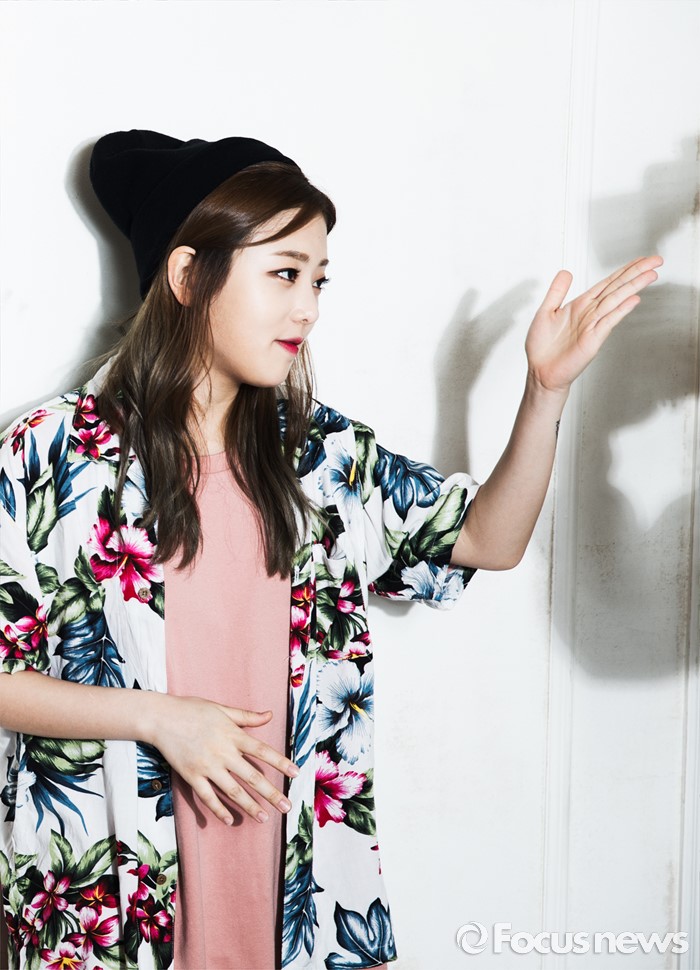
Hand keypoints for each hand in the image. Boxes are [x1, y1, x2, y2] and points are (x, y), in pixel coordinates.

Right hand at [149, 694, 297, 824]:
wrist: (161, 718)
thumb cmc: (192, 710)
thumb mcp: (222, 709)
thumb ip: (246, 716)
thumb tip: (269, 715)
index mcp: (233, 735)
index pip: (263, 751)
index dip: (280, 762)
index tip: (296, 773)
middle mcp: (223, 752)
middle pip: (252, 777)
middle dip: (271, 793)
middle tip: (286, 807)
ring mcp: (207, 766)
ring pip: (233, 791)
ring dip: (250, 806)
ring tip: (264, 818)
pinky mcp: (192, 776)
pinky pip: (208, 797)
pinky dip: (219, 810)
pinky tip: (230, 821)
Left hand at [525, 255, 662, 393]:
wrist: (540, 372)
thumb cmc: (542, 347)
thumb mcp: (545, 312)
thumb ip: (557, 292)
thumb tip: (566, 272)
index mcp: (580, 305)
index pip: (607, 283)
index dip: (624, 270)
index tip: (642, 259)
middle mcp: (590, 314)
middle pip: (617, 288)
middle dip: (636, 273)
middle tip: (656, 261)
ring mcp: (593, 326)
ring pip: (616, 301)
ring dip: (633, 287)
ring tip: (651, 275)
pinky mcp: (592, 340)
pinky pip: (608, 321)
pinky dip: (620, 310)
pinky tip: (633, 300)